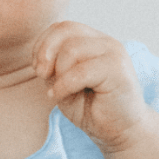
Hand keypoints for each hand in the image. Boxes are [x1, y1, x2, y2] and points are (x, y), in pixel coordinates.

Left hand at [32, 22, 150, 154]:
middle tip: (42, 75)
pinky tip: (60, 96)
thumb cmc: (90, 107)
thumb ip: (53, 63)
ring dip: (57, 72)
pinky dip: (64, 85)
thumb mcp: (62, 81)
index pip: (62, 26)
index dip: (43, 43)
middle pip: (66, 29)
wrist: (120, 132)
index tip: (38, 68)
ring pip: (72, 49)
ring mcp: (114, 54)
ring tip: (58, 90)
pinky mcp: (118, 71)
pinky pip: (81, 71)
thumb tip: (41, 55)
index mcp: (94, 41)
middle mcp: (106, 42)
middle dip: (46, 52)